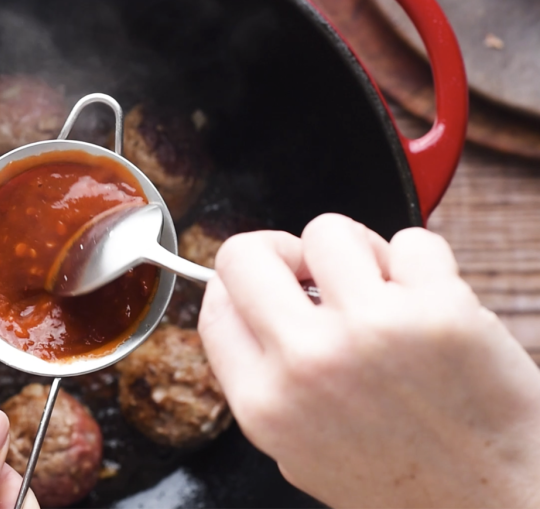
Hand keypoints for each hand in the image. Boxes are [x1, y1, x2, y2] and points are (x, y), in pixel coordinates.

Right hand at [198, 213, 539, 508]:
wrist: (497, 504)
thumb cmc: (407, 485)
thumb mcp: (299, 451)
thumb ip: (265, 380)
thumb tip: (251, 310)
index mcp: (266, 403)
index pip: (214, 304)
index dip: (238, 283)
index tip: (266, 279)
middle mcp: (307, 363)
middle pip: (246, 254)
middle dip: (279, 252)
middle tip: (311, 270)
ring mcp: (371, 330)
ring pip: (329, 231)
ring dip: (356, 252)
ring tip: (382, 289)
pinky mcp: (437, 308)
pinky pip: (411, 240)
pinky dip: (422, 263)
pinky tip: (429, 301)